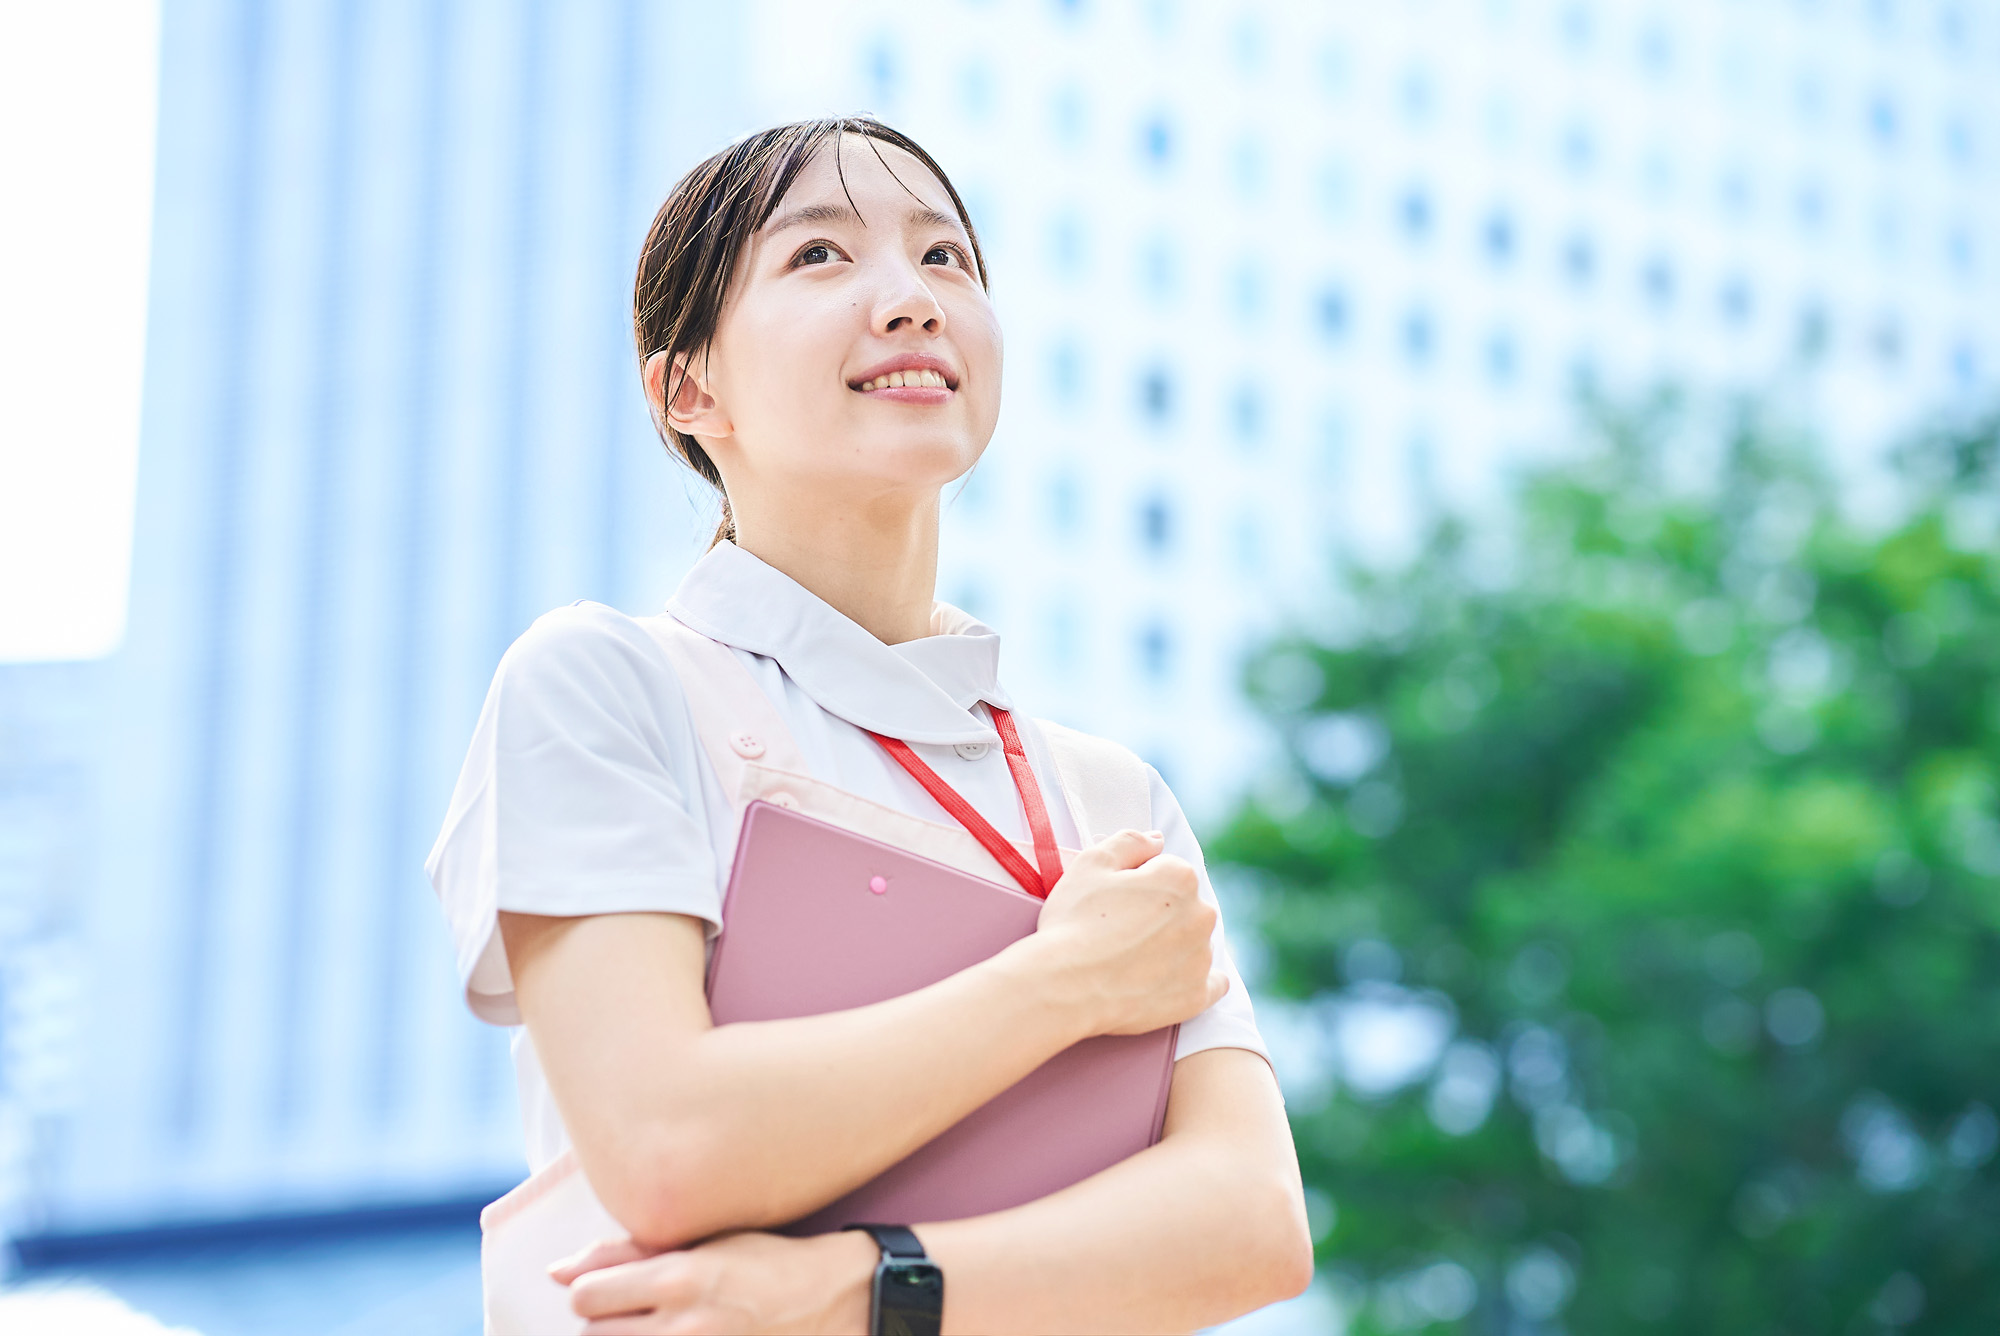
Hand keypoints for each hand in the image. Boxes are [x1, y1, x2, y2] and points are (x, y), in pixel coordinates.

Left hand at [551, 1228, 875, 1333]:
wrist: (833, 1300)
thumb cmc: (764, 1263)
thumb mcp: (702, 1242)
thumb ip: (626, 1254)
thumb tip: (557, 1273)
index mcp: (680, 1275)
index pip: (586, 1295)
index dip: (588, 1293)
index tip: (610, 1291)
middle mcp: (685, 1323)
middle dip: (604, 1325)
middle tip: (636, 1316)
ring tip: (654, 1329)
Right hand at [1028, 828, 1226, 1037]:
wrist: (1064, 987)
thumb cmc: (1074, 922)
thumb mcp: (1091, 864)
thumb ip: (1130, 842)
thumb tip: (1157, 839)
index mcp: (1180, 878)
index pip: (1166, 871)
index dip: (1137, 883)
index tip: (1115, 901)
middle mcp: (1201, 915)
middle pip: (1183, 907)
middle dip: (1159, 914)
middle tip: (1120, 931)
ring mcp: (1201, 959)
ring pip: (1193, 943)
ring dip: (1173, 947)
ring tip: (1132, 960)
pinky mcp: (1196, 997)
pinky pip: (1212, 985)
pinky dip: (1196, 981)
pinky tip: (1172, 981)